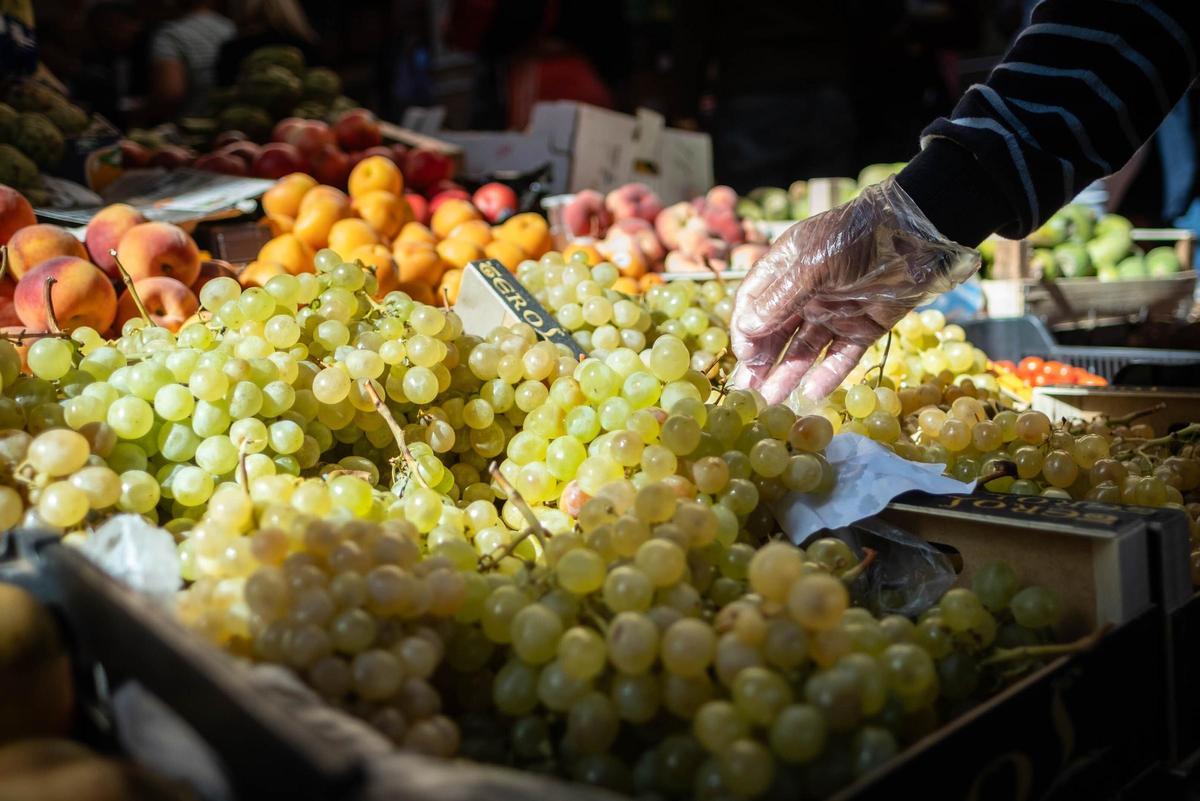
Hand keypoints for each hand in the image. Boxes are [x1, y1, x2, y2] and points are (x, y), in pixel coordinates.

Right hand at [731, 178, 978, 404]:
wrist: (917, 237)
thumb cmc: (856, 240)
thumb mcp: (813, 265)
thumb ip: (781, 298)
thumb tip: (746, 329)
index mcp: (786, 269)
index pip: (754, 304)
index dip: (746, 330)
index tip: (745, 356)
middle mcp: (805, 293)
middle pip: (776, 332)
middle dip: (761, 361)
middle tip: (748, 392)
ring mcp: (833, 312)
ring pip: (804, 349)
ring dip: (787, 374)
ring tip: (771, 402)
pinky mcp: (862, 328)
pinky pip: (840, 356)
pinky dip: (827, 375)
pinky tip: (811, 395)